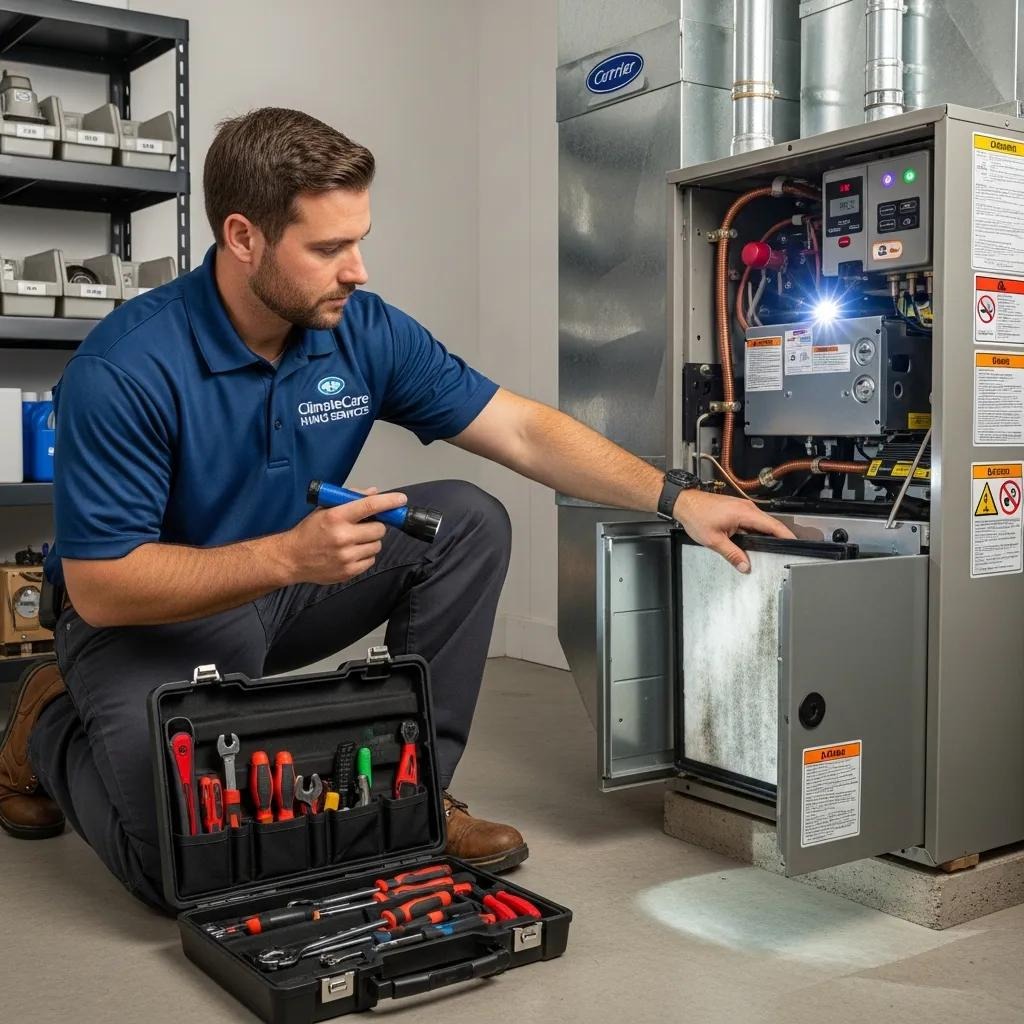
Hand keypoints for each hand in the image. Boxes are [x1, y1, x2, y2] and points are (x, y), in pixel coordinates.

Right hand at [283, 489, 406, 584]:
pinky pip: (371, 560)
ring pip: (377, 545)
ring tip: (354, 541)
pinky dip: (365, 555)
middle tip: (365, 526)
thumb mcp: (325, 509)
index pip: (369, 506)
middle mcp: (342, 536)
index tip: (400, 499)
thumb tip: (374, 493)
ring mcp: (346, 556)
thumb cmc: (310, 531)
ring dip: (371, 541)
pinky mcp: (348, 571)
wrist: (292, 558)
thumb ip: (350, 499)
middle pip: (379, 529)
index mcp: (336, 517)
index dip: (389, 501)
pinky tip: (351, 552)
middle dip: (376, 526)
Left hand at [673, 489, 793, 573]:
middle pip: (769, 524)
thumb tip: (745, 566)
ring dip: (765, 534)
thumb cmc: (696, 516)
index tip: (795, 543)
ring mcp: (741, 507)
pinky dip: (755, 531)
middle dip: (778, 537)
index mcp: (744, 513)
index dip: (786, 535)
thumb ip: (732, 554)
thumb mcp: (714, 540)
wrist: (684, 502)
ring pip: (760, 523)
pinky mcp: (736, 509)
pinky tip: (753, 541)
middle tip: (784, 551)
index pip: (773, 525)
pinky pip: (751, 520)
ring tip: (770, 548)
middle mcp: (746, 507)